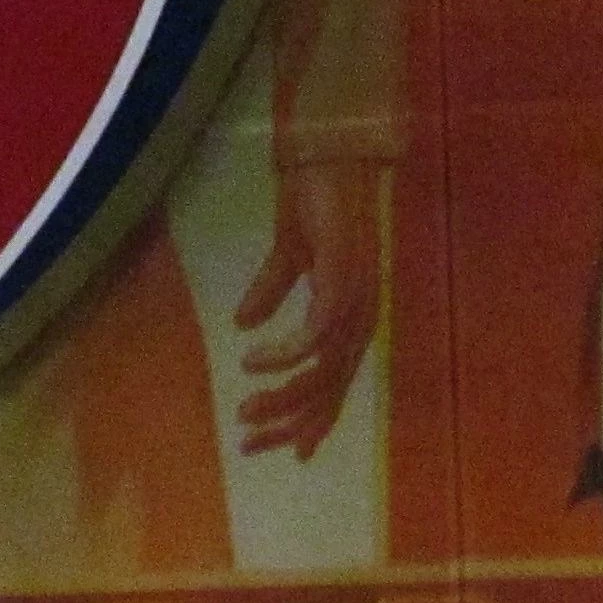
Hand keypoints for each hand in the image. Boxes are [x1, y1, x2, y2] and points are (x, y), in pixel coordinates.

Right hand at [232, 160, 385, 459]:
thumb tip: (241, 323)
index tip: (284, 453)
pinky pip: (314, 335)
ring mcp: (355, 302)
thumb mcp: (287, 251)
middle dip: (289, 423)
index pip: (335, 384)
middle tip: (248, 442)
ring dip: (283, 397)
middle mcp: (361, 318)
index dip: (312, 420)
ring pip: (323, 372)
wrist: (328, 150)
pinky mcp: (342, 282)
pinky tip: (251, 360)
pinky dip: (284, 354)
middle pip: (330, 390)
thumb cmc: (314, 196)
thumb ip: (270, 289)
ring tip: (244, 409)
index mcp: (351, 316)